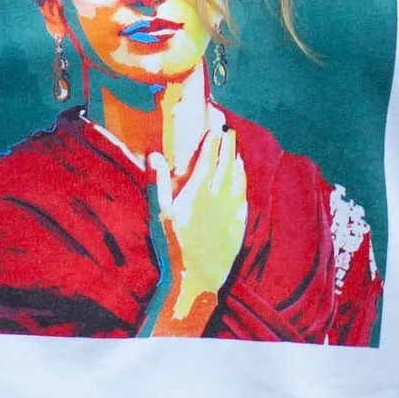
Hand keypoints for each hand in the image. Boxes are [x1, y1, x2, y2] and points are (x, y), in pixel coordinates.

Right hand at [149, 73, 248, 332]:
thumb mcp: (161, 211)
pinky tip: (238, 177)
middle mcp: (221, 193)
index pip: (210, 152)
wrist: (198, 278)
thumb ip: (159, 181)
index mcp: (200, 187)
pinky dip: (241, 180)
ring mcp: (233, 208)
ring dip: (235, 158)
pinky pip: (243, 193)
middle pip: (228, 159)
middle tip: (225, 126)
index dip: (213, 134)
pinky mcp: (239, 221)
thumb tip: (155, 154)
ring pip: (239, 175)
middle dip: (227, 140)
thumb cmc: (174, 244)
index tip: (214, 119)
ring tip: (233, 148)